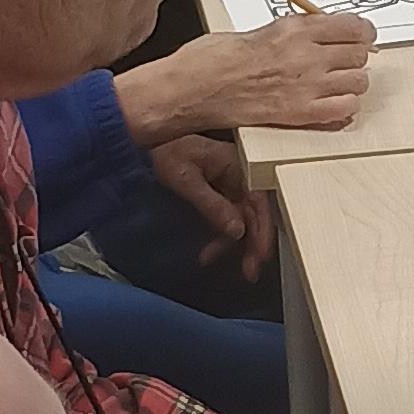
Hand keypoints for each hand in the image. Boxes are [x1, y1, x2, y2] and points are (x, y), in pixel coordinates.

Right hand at [122, 16, 375, 146]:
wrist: (193, 88)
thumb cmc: (213, 58)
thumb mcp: (259, 30)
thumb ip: (292, 33)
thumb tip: (317, 36)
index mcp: (295, 29)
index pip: (353, 26)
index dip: (361, 32)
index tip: (361, 36)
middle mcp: (306, 56)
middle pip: (360, 54)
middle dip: (354, 57)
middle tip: (343, 62)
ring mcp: (306, 86)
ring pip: (358, 83)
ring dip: (351, 84)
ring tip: (335, 84)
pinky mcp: (299, 114)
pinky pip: (344, 111)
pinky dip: (342, 108)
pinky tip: (329, 105)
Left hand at [147, 131, 272, 275]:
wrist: (151, 143)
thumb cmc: (168, 151)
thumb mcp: (186, 179)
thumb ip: (212, 205)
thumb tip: (237, 230)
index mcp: (240, 166)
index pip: (259, 202)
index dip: (262, 229)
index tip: (260, 254)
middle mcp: (242, 176)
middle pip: (256, 215)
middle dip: (253, 244)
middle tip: (249, 270)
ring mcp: (233, 186)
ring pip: (243, 221)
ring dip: (234, 245)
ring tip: (216, 262)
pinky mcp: (223, 195)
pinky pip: (229, 220)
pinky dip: (220, 238)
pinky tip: (208, 253)